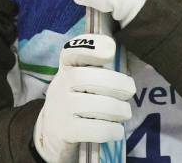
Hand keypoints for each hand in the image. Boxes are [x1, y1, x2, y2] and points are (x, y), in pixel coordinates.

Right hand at [33, 34, 134, 162]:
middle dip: (115, 83)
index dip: (91, 47)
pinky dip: (111, 129)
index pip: (71, 51)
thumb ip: (96, 69)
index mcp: (66, 67)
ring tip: (126, 112)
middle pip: (86, 78)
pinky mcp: (64, 132)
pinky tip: (117, 130)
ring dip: (117, 109)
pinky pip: (93, 129)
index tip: (111, 50)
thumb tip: (122, 71)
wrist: (51, 134)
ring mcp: (60, 109)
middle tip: (130, 91)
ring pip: (94, 105)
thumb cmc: (75, 99)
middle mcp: (59, 84)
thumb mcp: (79, 79)